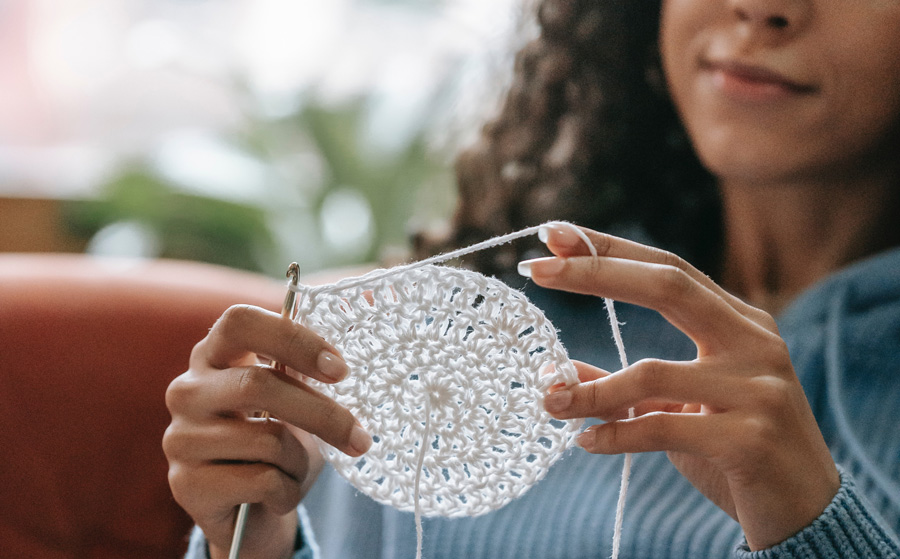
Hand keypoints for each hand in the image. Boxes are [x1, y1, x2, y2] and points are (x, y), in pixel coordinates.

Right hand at [163, 305, 371, 558]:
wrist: (249, 515)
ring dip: (300, 461)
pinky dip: (287, 491)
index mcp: (213, 355)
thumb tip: (355, 332)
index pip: (240, 322)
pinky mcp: (186, 484)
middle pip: (258, 384)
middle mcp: (187, 390)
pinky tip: (276, 495)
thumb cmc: (278, 444)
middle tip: (361, 438)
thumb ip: (309, 368)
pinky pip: (261, 480)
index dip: (293, 340)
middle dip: (322, 414)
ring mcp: (181, 437)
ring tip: (294, 470)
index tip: (340, 370)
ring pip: (267, 440)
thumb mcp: (297, 399)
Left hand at [525, 223, 839, 549]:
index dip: (610, 250)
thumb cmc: (737, 452)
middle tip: (536, 270)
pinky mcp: (750, 437)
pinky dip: (617, 434)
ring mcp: (758, 387)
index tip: (553, 235)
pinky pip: (663, 427)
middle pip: (667, 286)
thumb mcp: (681, 408)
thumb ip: (629, 387)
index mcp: (740, 323)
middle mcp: (754, 342)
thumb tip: (559, 372)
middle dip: (596, 273)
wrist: (809, 512)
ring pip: (651, 372)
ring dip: (590, 391)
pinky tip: (588, 442)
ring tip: (549, 402)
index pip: (669, 269)